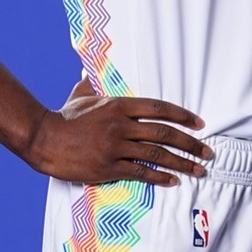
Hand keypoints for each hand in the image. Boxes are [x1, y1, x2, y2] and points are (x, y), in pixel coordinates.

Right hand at [30, 86, 212, 185]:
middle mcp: (121, 125)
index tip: (199, 124)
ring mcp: (115, 147)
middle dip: (190, 143)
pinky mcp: (108, 167)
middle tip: (208, 151)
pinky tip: (173, 180)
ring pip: (157, 155)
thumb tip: (90, 71)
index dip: (182, 116)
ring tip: (198, 169)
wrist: (43, 138)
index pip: (159, 108)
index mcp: (118, 105)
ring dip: (182, 163)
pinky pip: (141, 172)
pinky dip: (160, 177)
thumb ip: (91, 84)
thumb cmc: (62, 117)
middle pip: (164, 133)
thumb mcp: (80, 95)